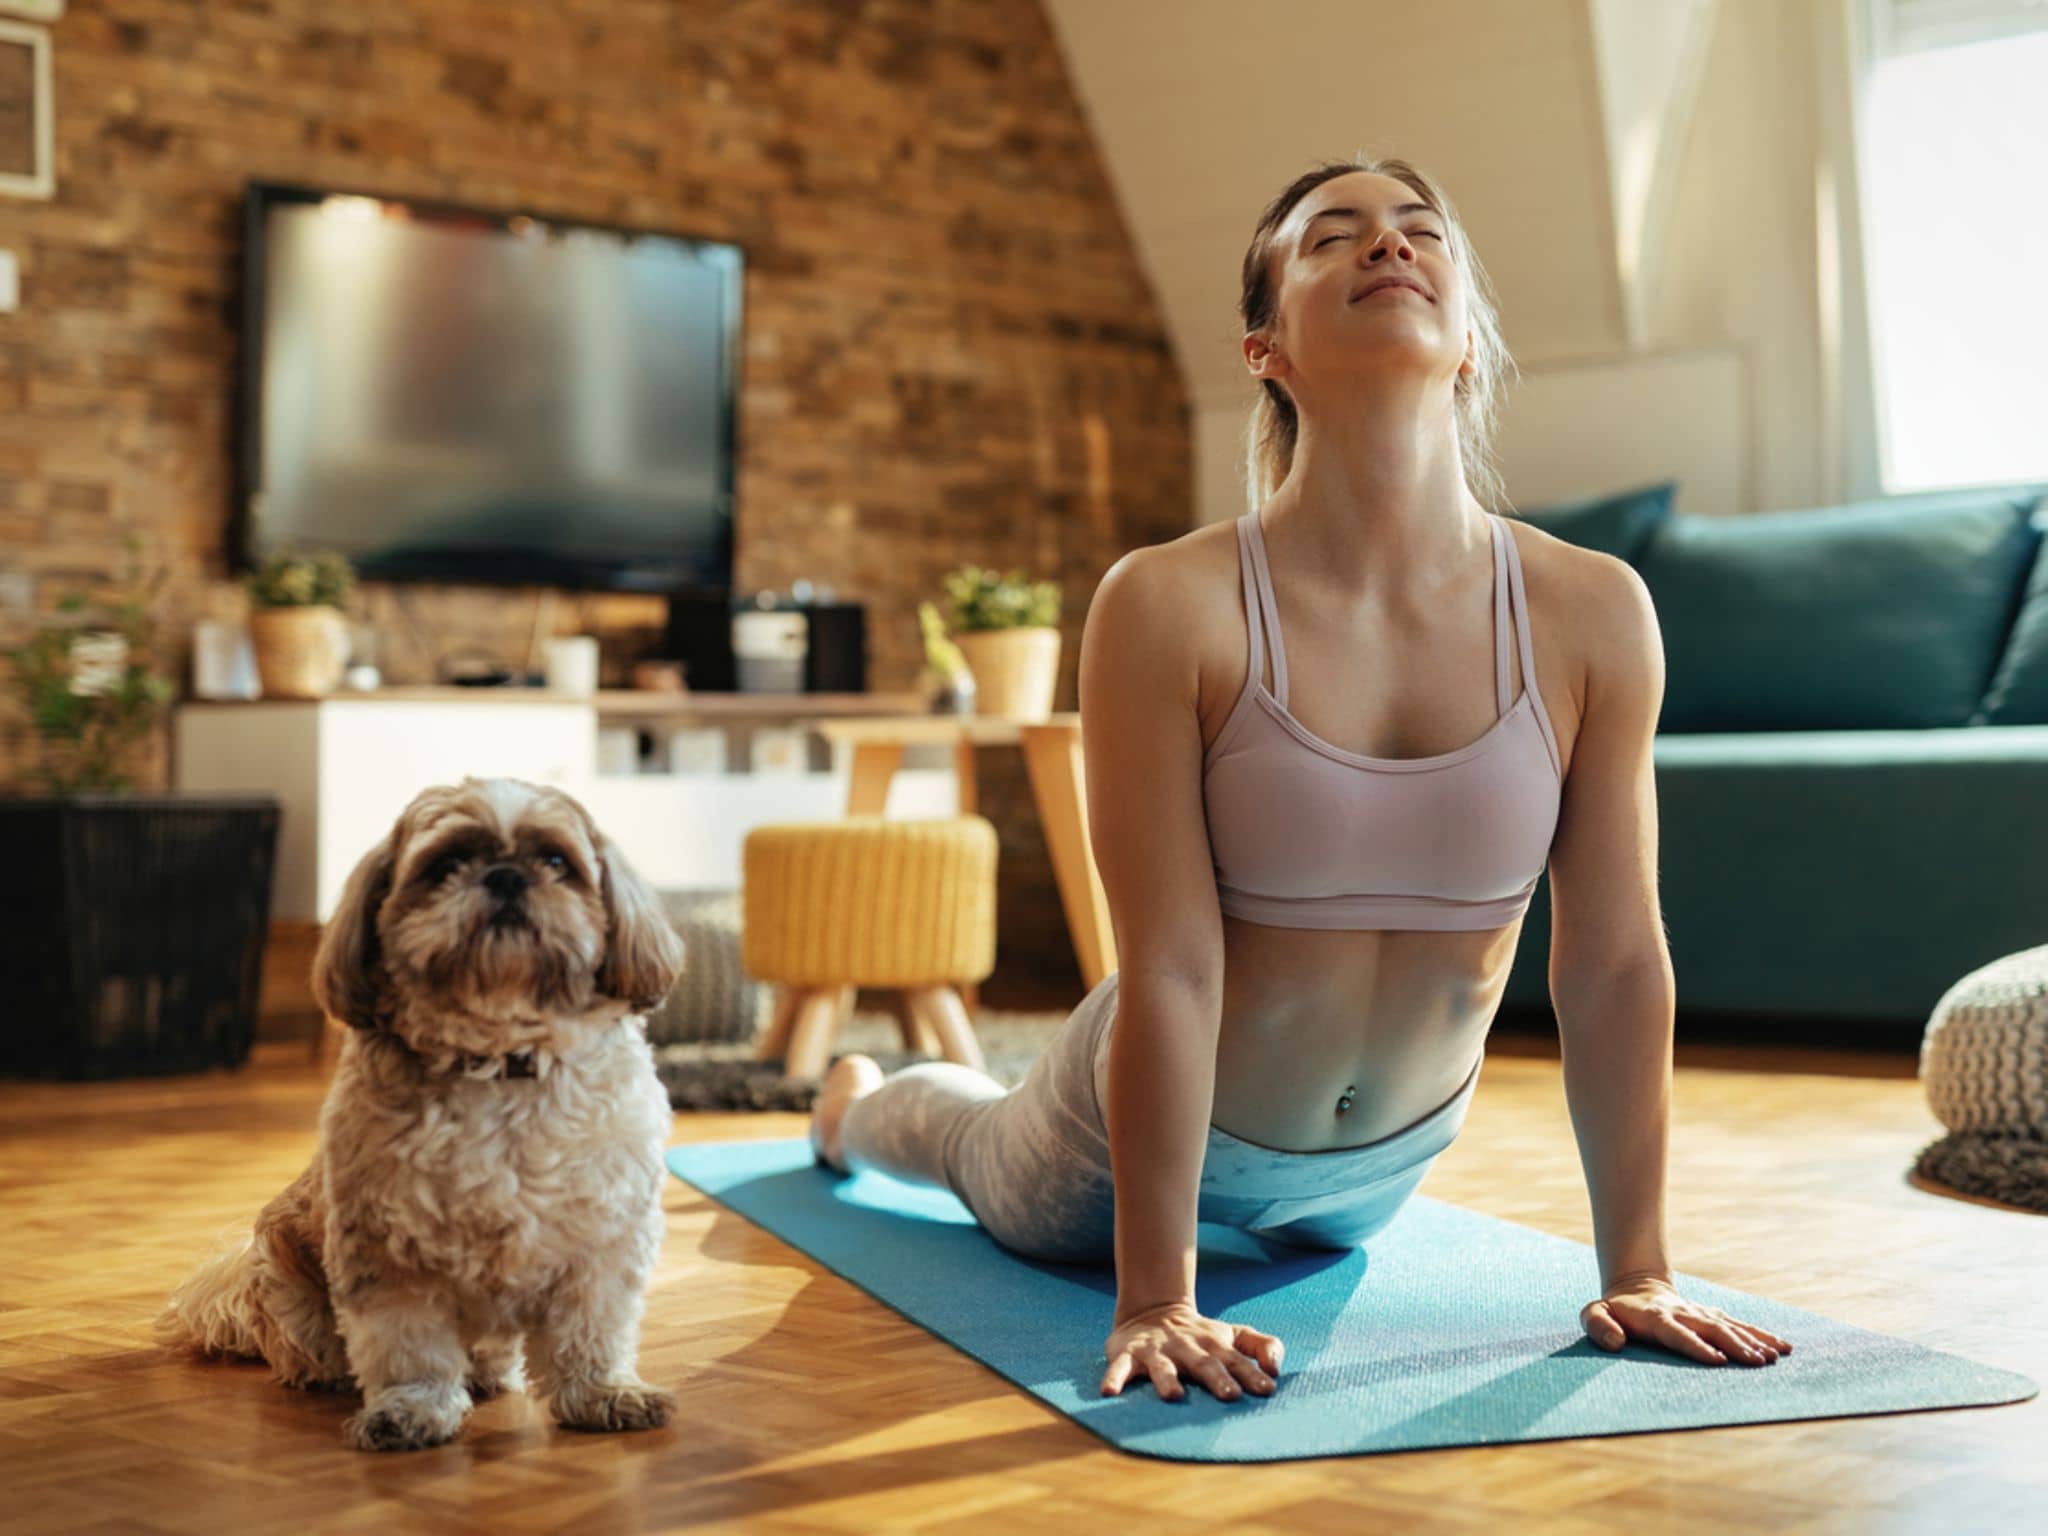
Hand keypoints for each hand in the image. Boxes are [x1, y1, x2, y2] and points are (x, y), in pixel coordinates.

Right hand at [1101, 1300, 1282, 1402]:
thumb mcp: (1234, 1335)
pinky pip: (1120, 1367)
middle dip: (1217, 1379)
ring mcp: (1157, 1351)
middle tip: (1230, 1396)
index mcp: (1215, 1346)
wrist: (1152, 1311)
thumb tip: (1277, 1370)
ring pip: (1162, 1367)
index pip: (1237, 1360)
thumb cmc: (1202, 1336)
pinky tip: (1109, 1393)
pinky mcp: (1129, 1354)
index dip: (1252, 1374)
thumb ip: (1262, 1346)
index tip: (1267, 1389)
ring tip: (1173, 1397)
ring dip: (1167, 1380)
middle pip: (1204, 1364)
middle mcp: (1187, 1348)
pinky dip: (1114, 1378)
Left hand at [1582, 1273, 1792, 1366]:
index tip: (1717, 1361)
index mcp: (1656, 1318)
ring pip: (1729, 1326)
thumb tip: (1615, 1342)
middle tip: (1757, 1362)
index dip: (1696, 1346)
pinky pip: (1738, 1325)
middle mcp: (1683, 1314)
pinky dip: (1760, 1334)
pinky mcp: (1712, 1316)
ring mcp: (1700, 1313)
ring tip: (1774, 1356)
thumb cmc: (1614, 1311)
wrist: (1636, 1287)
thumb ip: (1597, 1325)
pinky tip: (1782, 1346)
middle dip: (1735, 1345)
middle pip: (1711, 1329)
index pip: (1678, 1333)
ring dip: (1752, 1340)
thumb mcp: (1593, 1314)